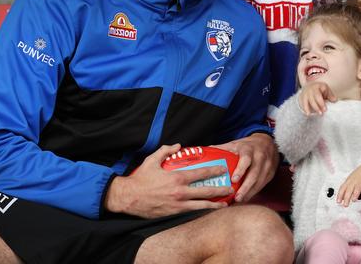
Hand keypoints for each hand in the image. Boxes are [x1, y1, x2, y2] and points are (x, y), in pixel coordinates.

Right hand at [104, 144, 232, 217]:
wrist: (128, 198)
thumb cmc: (140, 179)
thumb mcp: (152, 160)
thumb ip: (166, 150)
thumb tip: (178, 145)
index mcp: (177, 177)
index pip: (201, 173)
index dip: (214, 171)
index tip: (224, 169)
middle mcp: (180, 192)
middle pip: (206, 191)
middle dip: (221, 190)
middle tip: (231, 189)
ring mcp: (178, 205)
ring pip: (201, 205)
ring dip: (215, 204)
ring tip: (225, 204)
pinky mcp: (173, 214)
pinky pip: (191, 212)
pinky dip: (201, 211)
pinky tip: (208, 211)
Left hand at [215, 133, 278, 202]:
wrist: (268, 143)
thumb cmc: (247, 146)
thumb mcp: (235, 143)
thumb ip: (221, 149)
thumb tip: (204, 153)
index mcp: (249, 149)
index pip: (246, 160)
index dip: (240, 170)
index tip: (234, 180)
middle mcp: (260, 157)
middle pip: (254, 173)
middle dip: (246, 187)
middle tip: (237, 197)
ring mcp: (267, 165)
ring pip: (260, 181)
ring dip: (250, 192)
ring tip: (240, 200)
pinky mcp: (271, 173)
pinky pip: (263, 185)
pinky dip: (254, 192)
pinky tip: (246, 198)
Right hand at [298, 82, 336, 115]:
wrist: (309, 86)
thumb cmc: (320, 89)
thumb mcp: (326, 90)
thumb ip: (330, 95)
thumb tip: (334, 100)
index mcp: (318, 86)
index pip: (319, 95)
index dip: (321, 103)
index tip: (325, 110)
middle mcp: (311, 89)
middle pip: (313, 99)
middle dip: (317, 107)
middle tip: (322, 113)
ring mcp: (306, 93)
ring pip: (308, 102)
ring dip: (313, 108)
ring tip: (318, 114)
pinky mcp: (303, 97)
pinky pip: (304, 104)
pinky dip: (306, 109)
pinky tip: (308, 114)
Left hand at [336, 160, 360, 207]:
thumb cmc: (359, 175)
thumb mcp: (351, 180)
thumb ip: (347, 189)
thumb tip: (342, 198)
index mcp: (349, 181)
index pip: (342, 188)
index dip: (340, 195)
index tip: (338, 202)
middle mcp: (354, 181)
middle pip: (349, 189)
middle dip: (347, 197)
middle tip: (345, 205)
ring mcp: (360, 181)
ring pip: (357, 188)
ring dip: (355, 194)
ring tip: (353, 200)